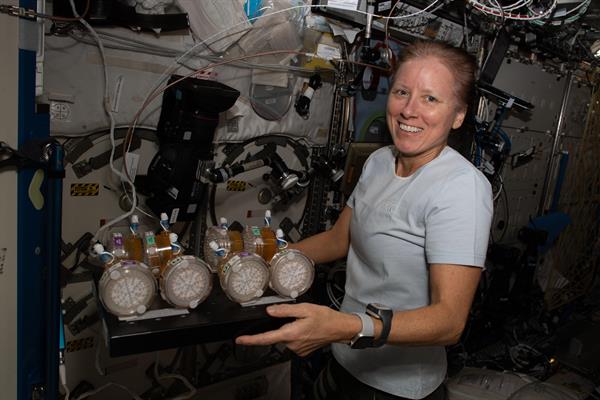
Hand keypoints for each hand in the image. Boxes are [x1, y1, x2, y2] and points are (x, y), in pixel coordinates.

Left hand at [235, 303, 356, 356]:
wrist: (339, 329)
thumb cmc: (325, 317)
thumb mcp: (304, 308)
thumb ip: (285, 310)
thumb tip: (270, 311)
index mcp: (291, 333)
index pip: (266, 339)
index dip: (251, 340)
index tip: (240, 340)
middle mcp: (293, 344)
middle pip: (277, 335)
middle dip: (281, 325)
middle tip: (297, 317)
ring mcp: (297, 349)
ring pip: (285, 337)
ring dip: (289, 329)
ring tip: (304, 322)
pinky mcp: (302, 351)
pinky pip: (292, 341)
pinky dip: (295, 334)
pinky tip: (305, 329)